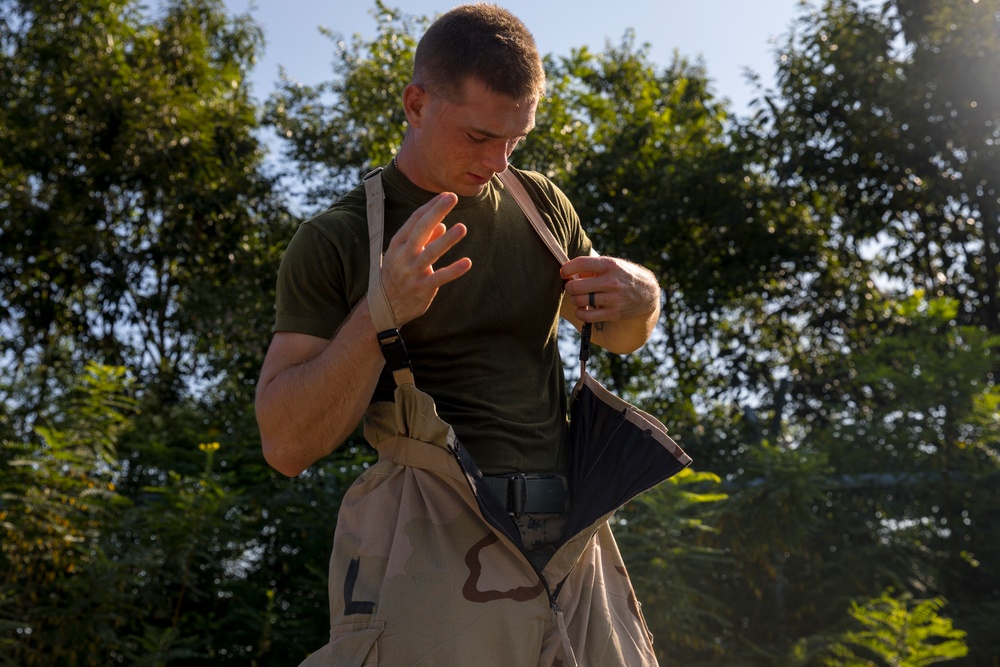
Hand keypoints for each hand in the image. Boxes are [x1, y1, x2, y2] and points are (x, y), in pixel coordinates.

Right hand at [381, 193, 472, 325]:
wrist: (383, 308)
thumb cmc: (396, 276)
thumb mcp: (403, 255)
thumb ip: (423, 240)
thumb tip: (442, 225)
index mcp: (398, 244)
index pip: (415, 220)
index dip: (431, 207)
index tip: (445, 195)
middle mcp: (403, 256)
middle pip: (421, 230)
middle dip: (436, 212)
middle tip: (452, 198)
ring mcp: (412, 272)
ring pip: (431, 253)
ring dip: (447, 240)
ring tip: (462, 227)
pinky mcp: (422, 288)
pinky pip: (440, 277)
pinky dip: (453, 270)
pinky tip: (467, 262)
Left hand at [561, 255, 659, 324]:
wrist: (647, 294)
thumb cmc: (623, 276)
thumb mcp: (612, 265)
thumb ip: (592, 267)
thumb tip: (568, 273)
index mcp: (610, 265)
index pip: (581, 263)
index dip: (567, 268)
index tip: (564, 272)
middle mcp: (612, 281)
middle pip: (576, 286)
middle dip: (569, 286)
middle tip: (572, 287)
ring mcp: (613, 299)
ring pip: (579, 301)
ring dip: (574, 299)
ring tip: (579, 297)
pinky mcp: (613, 313)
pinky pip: (587, 316)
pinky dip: (580, 313)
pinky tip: (582, 309)